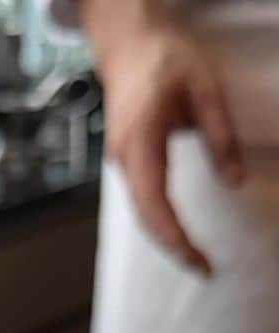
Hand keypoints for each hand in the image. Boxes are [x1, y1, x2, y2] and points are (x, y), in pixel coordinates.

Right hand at [85, 5, 243, 273]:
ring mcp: (119, 160)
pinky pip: (140, 198)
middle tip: (203, 268)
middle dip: (173, 246)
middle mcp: (123, 157)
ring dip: (164, 236)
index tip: (198, 260)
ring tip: (192, 254)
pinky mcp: (123, 158)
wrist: (127, 42)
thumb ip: (221, 136)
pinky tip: (176, 229)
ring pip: (140, 210)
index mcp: (141, 141)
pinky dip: (158, 219)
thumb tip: (235, 180)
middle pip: (145, 216)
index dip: (175, 237)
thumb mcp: (206, 89)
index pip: (154, 204)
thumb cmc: (164, 58)